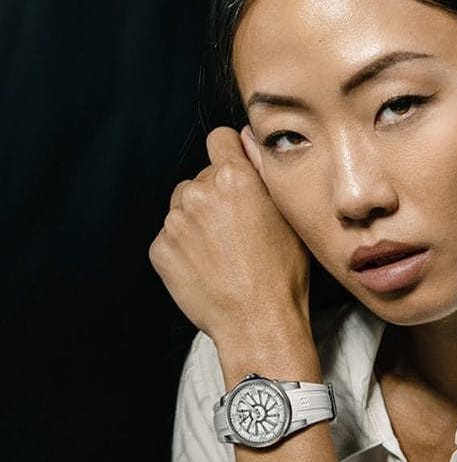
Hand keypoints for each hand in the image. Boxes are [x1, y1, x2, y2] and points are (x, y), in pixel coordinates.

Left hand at [149, 126, 310, 346]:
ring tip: (223, 252)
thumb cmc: (284, 274)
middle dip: (216, 196)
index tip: (236, 173)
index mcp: (235, 178)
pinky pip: (170, 238)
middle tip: (239, 230)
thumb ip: (266, 174)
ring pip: (184, 207)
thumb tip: (250, 143)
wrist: (259, 323)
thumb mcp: (290, 217)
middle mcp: (200, 192)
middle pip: (202, 178)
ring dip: (198, 222)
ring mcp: (175, 222)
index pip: (220, 138)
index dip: (231, 154)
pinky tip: (208, 268)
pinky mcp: (160, 250)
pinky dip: (185, 249)